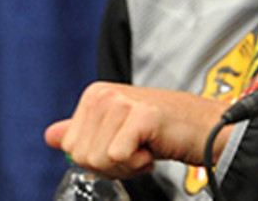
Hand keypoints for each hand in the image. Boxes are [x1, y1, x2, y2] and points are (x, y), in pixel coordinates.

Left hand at [44, 81, 230, 178]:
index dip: (98, 159)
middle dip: (110, 164)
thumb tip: (51, 135)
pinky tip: (153, 148)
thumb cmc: (165, 131)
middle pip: (80, 155)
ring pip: (97, 159)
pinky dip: (138, 163)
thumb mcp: (118, 130)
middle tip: (137, 149)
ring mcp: (122, 101)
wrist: (206, 128)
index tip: (124, 145)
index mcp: (95, 94)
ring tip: (146, 147)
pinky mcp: (140, 115)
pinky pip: (118, 157)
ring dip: (126, 164)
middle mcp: (104, 93)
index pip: (70, 148)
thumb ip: (83, 132)